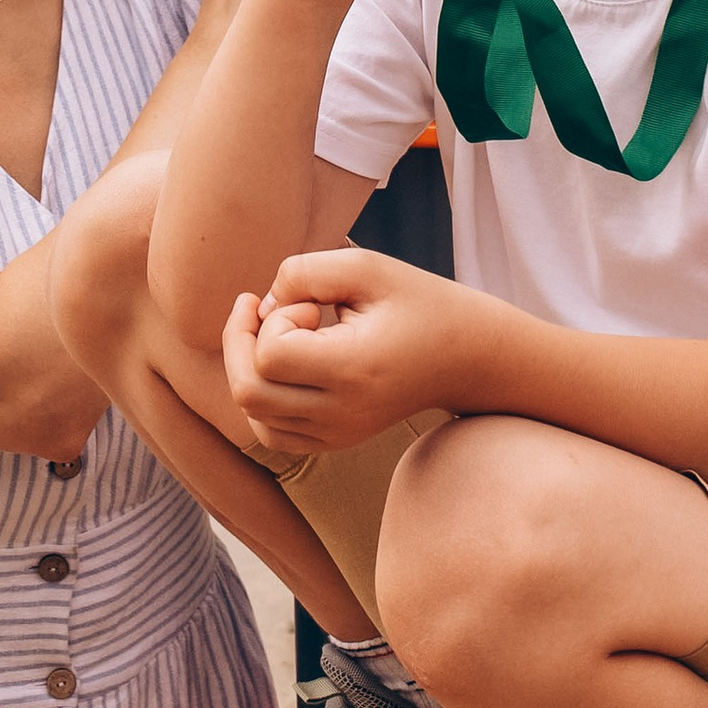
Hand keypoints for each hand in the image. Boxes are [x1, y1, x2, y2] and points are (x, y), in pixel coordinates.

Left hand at [221, 248, 487, 451]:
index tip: (312, 304)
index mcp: (353, 370)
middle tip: (264, 308)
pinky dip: (263, 397)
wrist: (466, 356)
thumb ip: (305, 272)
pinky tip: (285, 363)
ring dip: (249, 368)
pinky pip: (271, 432)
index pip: (270, 356)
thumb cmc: (417, 302)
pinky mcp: (335, 441)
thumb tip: (263, 306)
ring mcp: (338, 434)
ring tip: (279, 334)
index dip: (275, 318)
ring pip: (254, 416)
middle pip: (249, 393)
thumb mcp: (367, 267)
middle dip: (241, 342)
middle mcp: (342, 413)